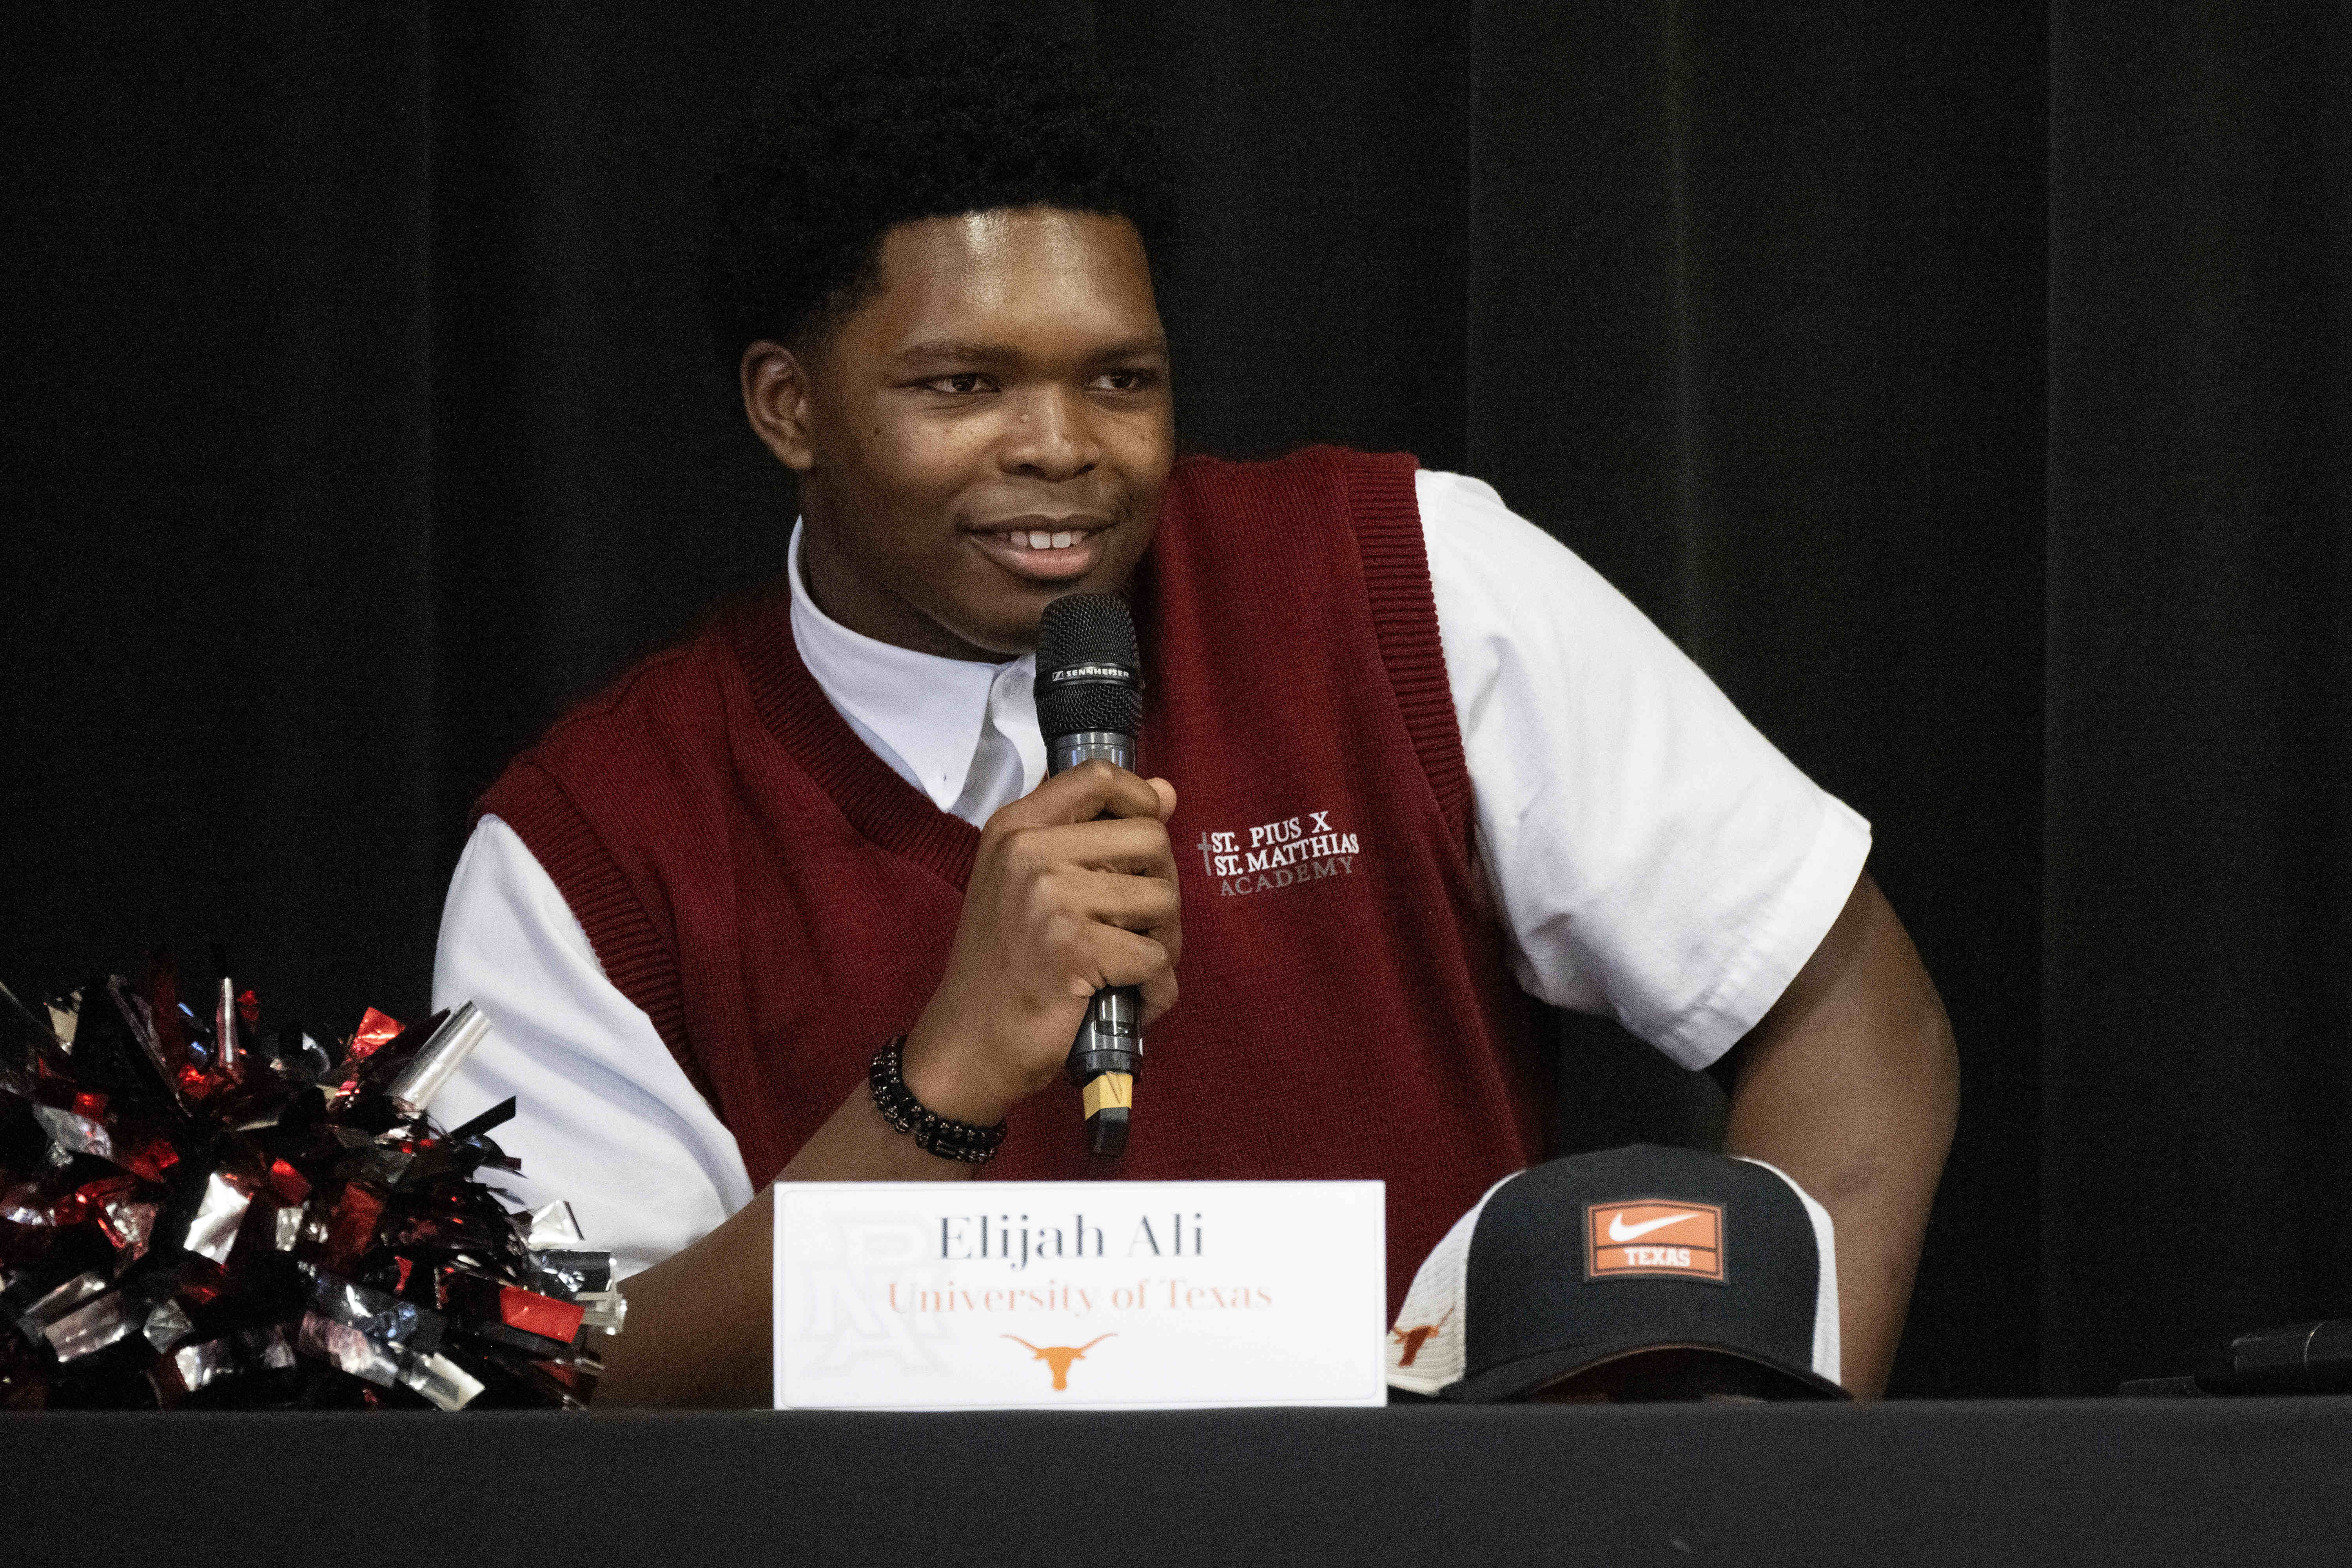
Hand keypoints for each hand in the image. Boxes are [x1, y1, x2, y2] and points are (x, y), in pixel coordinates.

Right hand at [902, 761, 1179, 1124]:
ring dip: (1164, 943)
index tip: (1145, 839)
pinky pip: (1156, 958)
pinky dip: (1155, 989)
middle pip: (1150, 839)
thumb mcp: (1030, 886)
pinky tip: (1128, 1002)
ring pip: (1163, 900)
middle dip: (1162, 889)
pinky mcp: (1074, 949)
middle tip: (1138, 929)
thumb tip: (1166, 792)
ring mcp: (1050, 898)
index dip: (1141, 800)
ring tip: (1131, 969)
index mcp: (1015, 828)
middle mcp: (1029, 852)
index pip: (1098, 776)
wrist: (966, 1045)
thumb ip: (1093, 836)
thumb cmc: (1005, 967)